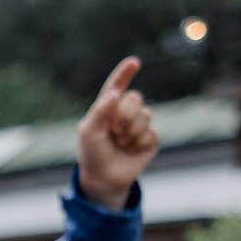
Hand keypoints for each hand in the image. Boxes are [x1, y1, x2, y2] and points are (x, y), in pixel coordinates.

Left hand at [73, 58, 156, 207]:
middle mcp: (124, 113)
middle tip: (115, 130)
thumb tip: (115, 92)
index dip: (124, 74)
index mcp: (107, 108)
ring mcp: (138, 125)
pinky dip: (139, 142)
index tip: (134, 62)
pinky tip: (131, 150)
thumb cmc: (92, 153)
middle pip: (136, 98)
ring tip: (121, 142)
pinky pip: (152, 132)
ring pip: (146, 115)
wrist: (104, 178)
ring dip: (131, 130)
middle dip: (126, 113)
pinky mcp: (150, 139)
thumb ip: (100, 110)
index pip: (116, 86)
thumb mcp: (89, 131)